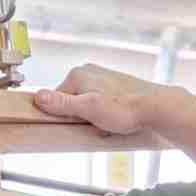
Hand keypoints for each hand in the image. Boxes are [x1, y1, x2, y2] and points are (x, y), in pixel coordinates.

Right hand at [33, 64, 182, 134]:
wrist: (157, 107)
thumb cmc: (125, 109)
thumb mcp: (88, 109)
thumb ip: (61, 103)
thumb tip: (37, 96)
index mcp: (77, 74)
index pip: (55, 100)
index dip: (65, 117)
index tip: (78, 124)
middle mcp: (88, 71)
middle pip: (71, 102)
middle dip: (80, 118)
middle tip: (95, 125)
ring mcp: (102, 78)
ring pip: (86, 105)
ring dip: (93, 118)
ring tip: (109, 123)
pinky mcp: (113, 86)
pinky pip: (100, 104)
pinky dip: (105, 115)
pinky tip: (115, 120)